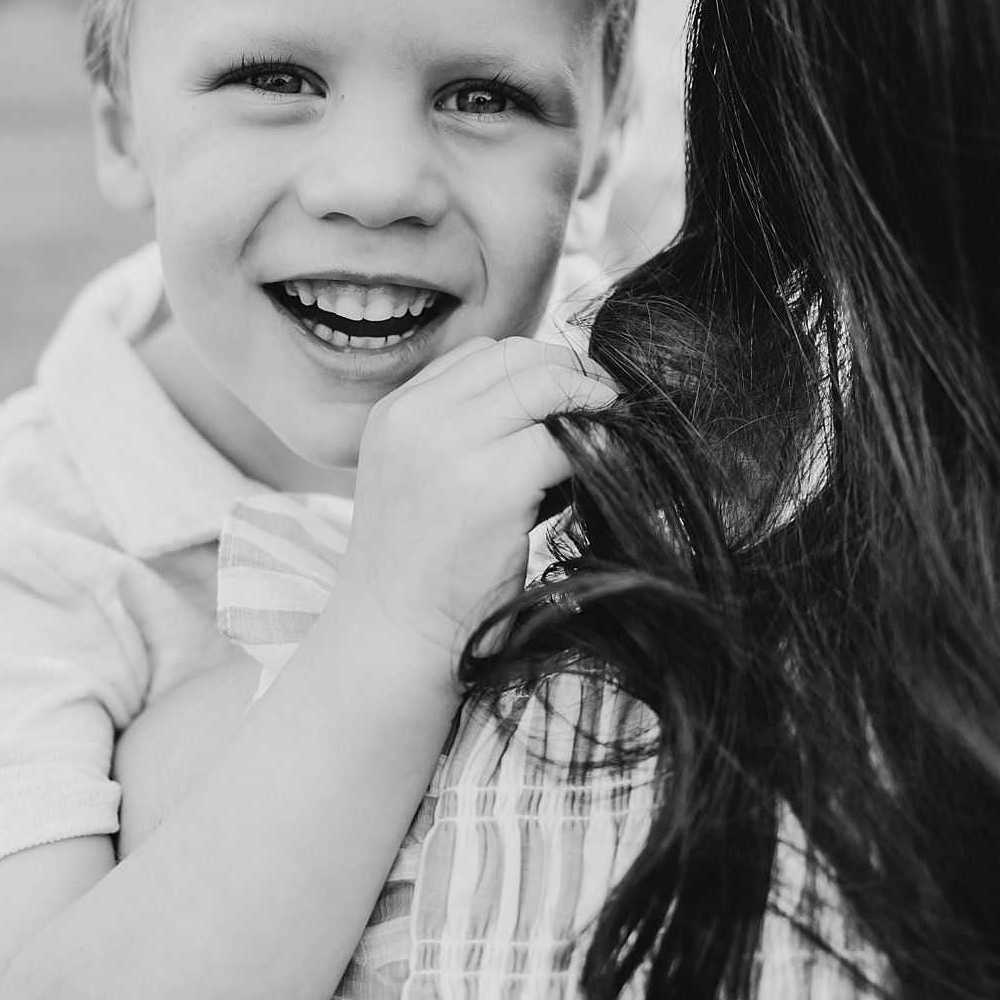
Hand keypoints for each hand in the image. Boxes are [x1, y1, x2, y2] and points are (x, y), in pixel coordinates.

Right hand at [338, 335, 615, 672]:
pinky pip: (571, 439)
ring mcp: (452, 445)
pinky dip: (597, 452)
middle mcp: (417, 416)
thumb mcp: (419, 483)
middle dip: (571, 376)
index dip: (535, 371)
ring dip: (589, 407)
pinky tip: (597, 483)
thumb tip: (555, 403)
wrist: (390, 645)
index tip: (570, 403)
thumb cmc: (419, 578)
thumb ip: (463, 436)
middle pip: (518, 355)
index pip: (482, 355)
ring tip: (605, 444)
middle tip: (609, 412)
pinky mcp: (495, 484)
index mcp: (395, 412)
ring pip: (548, 383)